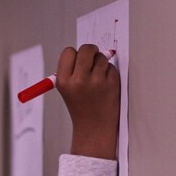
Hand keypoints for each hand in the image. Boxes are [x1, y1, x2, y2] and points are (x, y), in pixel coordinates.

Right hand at [56, 44, 120, 159]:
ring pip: (101, 57)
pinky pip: (112, 67)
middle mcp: (79, 80)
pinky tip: (105, 85)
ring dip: (101, 63)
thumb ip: (73, 69)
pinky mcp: (111, 83)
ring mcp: (96, 81)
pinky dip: (109, 72)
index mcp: (63, 81)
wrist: (94, 126)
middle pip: (86, 49)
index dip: (74, 54)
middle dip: (91, 51)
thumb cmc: (80, 105)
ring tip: (97, 79)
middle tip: (92, 58)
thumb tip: (87, 49)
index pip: (68, 52)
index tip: (78, 60)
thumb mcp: (66, 89)